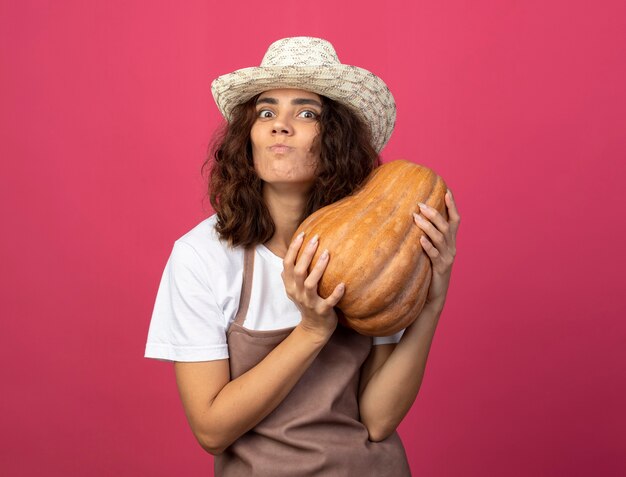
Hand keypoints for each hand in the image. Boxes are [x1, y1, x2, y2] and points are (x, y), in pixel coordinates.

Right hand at [281, 232, 345, 340]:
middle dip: (306, 254)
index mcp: (290, 285)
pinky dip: (335, 294)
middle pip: (298, 271)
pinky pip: (329, 302)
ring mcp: (309, 303)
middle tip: (316, 238)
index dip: (293, 249)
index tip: (303, 234)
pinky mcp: (322, 311)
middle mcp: (297, 293)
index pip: (287, 264)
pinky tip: (343, 284)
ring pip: (310, 284)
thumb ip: (293, 272)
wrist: (314, 328)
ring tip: (327, 254)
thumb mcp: (295, 288)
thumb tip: (293, 249)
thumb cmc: (307, 302)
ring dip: (318, 269)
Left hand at [413, 189, 460, 311]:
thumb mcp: (431, 250)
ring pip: (440, 238)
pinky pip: (434, 255)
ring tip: (416, 217)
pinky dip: (428, 246)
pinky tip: (420, 239)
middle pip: (446, 226)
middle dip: (434, 213)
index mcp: (451, 241)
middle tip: (421, 204)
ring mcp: (447, 258)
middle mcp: (451, 247)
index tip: (446, 191)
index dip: (452, 205)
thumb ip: (428, 236)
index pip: (455, 220)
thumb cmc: (430, 270)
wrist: (435, 295)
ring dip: (428, 226)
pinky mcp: (440, 268)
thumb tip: (415, 216)